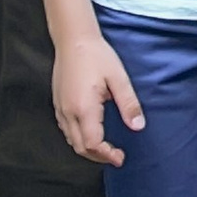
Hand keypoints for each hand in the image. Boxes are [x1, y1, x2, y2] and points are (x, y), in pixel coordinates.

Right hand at [51, 27, 144, 166]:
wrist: (73, 38)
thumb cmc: (96, 55)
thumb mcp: (118, 78)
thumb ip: (129, 104)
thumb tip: (138, 126)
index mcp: (84, 108)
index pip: (93, 144)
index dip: (106, 155)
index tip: (120, 158)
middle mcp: (68, 111)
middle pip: (80, 147)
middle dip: (98, 156)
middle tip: (115, 156)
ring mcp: (60, 108)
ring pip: (71, 140)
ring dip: (87, 148)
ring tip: (105, 148)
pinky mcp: (58, 103)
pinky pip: (66, 129)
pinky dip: (78, 138)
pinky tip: (90, 132)